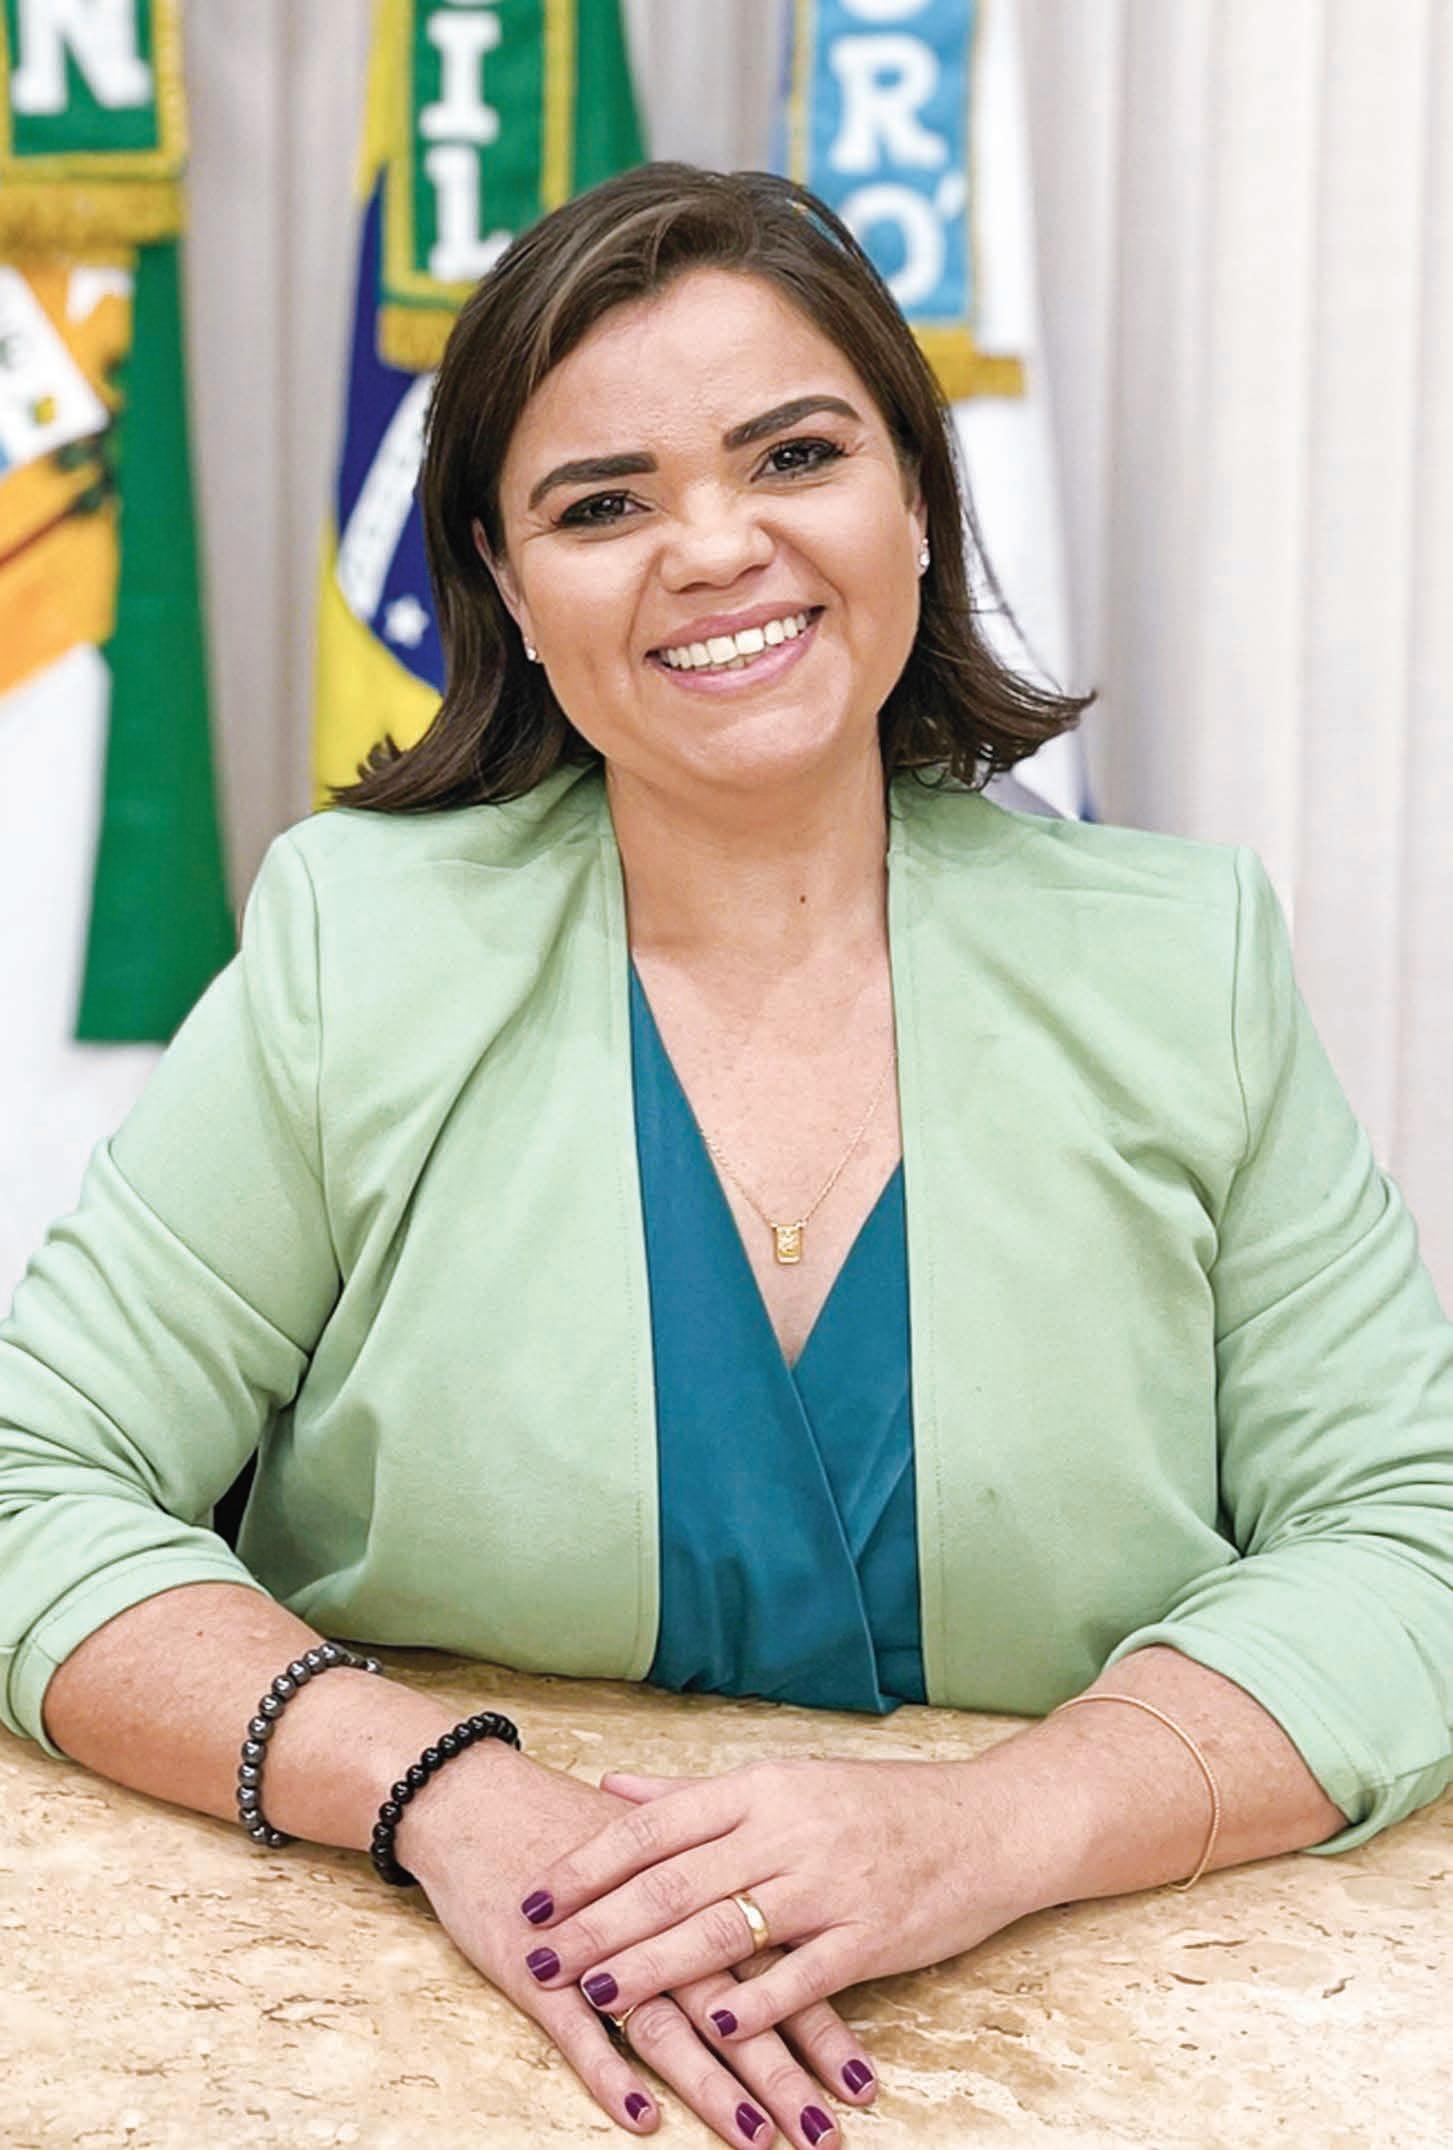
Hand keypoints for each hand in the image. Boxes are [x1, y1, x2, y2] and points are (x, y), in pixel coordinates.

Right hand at [395, 1742, 880, 2146]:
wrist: (475, 1801)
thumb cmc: (568, 1828)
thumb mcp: (656, 1848)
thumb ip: (716, 1884)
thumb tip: (776, 1924)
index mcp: (695, 1883)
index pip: (772, 1964)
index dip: (818, 2023)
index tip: (862, 2082)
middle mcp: (657, 1919)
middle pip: (732, 2002)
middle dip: (783, 2071)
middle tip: (825, 2135)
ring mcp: (597, 1948)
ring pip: (668, 2023)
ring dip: (716, 2086)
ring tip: (760, 2140)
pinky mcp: (537, 1972)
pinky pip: (578, 2032)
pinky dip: (610, 2072)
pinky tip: (643, 2117)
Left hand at [513, 1754, 1032, 2041]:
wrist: (986, 1824)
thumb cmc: (876, 1805)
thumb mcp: (784, 1783)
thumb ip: (692, 1795)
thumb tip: (611, 1786)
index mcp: (760, 1789)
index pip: (654, 1827)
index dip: (589, 1864)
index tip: (534, 1897)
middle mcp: (786, 1831)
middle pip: (674, 1881)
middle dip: (598, 1922)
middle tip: (539, 1956)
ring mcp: (829, 1884)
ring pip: (725, 1926)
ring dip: (656, 1963)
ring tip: (598, 1991)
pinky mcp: (871, 1934)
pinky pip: (806, 1971)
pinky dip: (761, 1997)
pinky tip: (720, 2023)